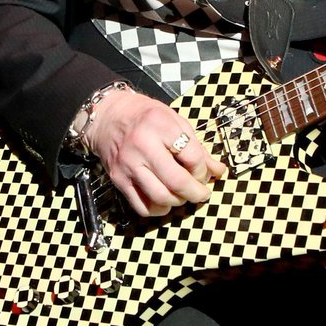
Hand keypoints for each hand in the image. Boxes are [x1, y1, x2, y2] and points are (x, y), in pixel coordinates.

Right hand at [88, 87, 228, 217]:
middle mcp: (143, 145)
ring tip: (182, 196)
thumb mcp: (175, 121)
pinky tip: (164, 201)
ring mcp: (128, 164)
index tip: (204, 172)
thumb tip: (218, 170)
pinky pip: (142, 206)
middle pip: (177, 181)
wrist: (108, 116)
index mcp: (160, 126)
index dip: (203, 170)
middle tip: (201, 193)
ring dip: (178, 202)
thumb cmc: (144, 116)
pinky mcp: (118, 179)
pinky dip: (157, 209)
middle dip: (196, 193)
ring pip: (160, 197)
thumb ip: (196, 147)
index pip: (192, 157)